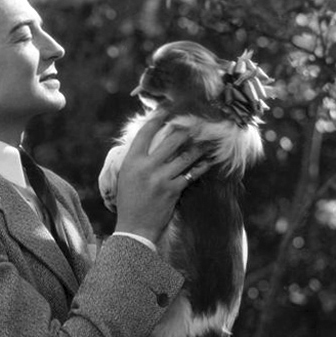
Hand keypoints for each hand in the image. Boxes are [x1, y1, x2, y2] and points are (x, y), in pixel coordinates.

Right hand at [113, 114, 211, 244]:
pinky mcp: (173, 190)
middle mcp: (146, 167)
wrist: (134, 228)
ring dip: (199, 145)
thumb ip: (137, 160)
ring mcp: (161, 178)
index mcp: (131, 161)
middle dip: (186, 128)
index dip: (158, 117)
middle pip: (171, 139)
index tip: (168, 108)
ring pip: (185, 154)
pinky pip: (192, 173)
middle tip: (197, 121)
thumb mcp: (126, 177)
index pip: (146, 132)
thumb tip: (151, 142)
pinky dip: (202, 165)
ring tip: (208, 138)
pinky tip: (209, 159)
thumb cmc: (129, 202)